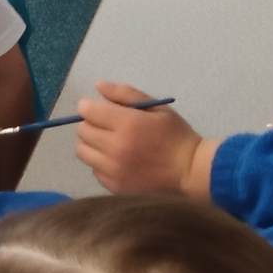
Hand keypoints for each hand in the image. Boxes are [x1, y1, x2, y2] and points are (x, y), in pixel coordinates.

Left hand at [74, 80, 211, 197]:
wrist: (190, 171)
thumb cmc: (175, 135)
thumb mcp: (156, 107)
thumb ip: (125, 94)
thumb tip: (99, 86)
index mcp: (127, 124)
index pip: (88, 111)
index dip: (90, 107)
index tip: (100, 109)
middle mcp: (115, 147)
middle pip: (82, 131)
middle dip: (91, 124)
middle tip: (108, 126)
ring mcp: (113, 169)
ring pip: (82, 151)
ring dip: (92, 144)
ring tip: (110, 143)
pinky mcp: (114, 186)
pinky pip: (94, 169)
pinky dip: (101, 163)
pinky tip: (118, 160)